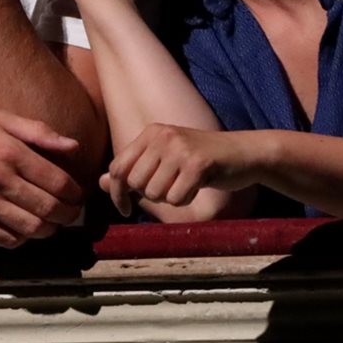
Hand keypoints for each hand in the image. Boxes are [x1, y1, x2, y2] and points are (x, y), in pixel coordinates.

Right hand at [0, 111, 84, 247]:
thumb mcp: (0, 121)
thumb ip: (39, 132)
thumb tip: (74, 146)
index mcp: (9, 151)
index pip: (56, 180)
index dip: (74, 193)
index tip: (77, 195)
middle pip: (48, 207)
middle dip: (68, 214)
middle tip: (71, 213)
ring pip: (32, 228)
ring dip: (49, 229)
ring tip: (52, 223)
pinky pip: (9, 240)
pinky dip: (24, 238)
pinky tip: (26, 228)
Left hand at [101, 124, 258, 216]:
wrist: (243, 153)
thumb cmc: (200, 161)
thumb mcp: (163, 160)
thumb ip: (133, 171)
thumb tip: (100, 182)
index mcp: (150, 133)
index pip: (117, 167)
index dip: (117, 193)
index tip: (125, 209)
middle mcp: (162, 136)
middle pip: (135, 183)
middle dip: (149, 196)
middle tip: (170, 189)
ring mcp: (180, 148)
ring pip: (155, 193)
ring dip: (169, 198)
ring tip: (185, 184)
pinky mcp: (197, 164)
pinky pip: (177, 198)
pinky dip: (186, 200)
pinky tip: (198, 186)